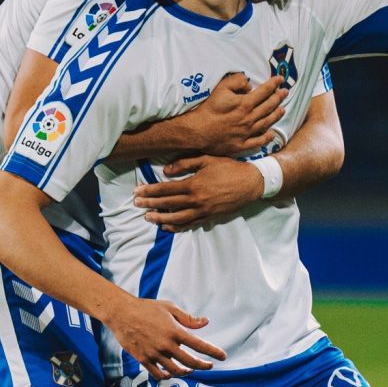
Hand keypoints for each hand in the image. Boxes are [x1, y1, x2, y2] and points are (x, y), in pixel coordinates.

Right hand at [105, 295, 226, 380]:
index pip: (199, 345)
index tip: (223, 356)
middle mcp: (166, 345)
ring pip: (176, 371)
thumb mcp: (169, 308)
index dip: (214, 352)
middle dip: (203, 365)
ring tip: (191, 369)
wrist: (122, 313)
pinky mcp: (143, 359)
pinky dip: (168, 376)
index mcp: (175, 331)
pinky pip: (158, 374)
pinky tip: (172, 373)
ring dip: (187, 372)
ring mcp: (154, 354)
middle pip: (190, 362)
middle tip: (210, 365)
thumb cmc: (147, 308)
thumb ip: (188, 318)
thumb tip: (206, 322)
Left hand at [134, 156, 263, 230]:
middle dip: (150, 204)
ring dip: (160, 218)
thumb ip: (185, 163)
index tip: (137, 191)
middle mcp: (196, 200)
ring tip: (148, 217)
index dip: (150, 191)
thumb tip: (166, 171)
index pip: (165, 189)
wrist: (251, 183)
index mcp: (194, 184)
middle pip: (168, 204)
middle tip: (136, 204)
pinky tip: (166, 226)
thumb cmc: (229, 168)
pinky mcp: (209, 217)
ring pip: (176, 218)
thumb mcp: (207, 159)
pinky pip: (190, 224)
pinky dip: (176, 227)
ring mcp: (203, 211)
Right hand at [184, 73, 286, 155]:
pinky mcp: (241, 144)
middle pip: (269, 106)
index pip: (264, 91)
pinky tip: (271, 134)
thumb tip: (249, 84)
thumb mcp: (221, 88)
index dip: (274, 84)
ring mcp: (247, 132)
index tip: (280, 79)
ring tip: (282, 109)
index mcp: (245, 104)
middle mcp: (249, 118)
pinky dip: (267, 137)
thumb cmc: (209, 109)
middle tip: (285, 92)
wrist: (198, 131)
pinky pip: (258, 141)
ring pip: (267, 123)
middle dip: (279, 97)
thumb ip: (237, 81)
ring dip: (276, 115)